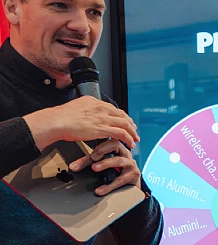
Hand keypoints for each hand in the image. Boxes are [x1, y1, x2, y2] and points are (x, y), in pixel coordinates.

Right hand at [23, 96, 138, 150]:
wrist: (55, 121)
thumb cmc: (59, 118)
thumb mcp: (74, 108)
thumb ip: (84, 111)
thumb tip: (85, 117)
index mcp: (93, 101)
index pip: (112, 108)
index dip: (121, 116)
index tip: (124, 121)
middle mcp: (100, 108)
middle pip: (122, 115)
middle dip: (130, 123)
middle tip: (133, 130)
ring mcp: (102, 118)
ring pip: (125, 124)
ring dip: (132, 132)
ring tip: (135, 138)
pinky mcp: (103, 128)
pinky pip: (121, 133)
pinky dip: (128, 138)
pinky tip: (129, 143)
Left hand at [69, 139, 141, 195]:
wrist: (130, 187)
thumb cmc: (116, 173)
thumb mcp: (102, 164)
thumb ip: (89, 162)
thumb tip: (73, 166)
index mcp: (117, 148)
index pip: (107, 141)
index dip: (99, 147)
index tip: (91, 155)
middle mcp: (125, 153)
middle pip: (116, 144)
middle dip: (103, 150)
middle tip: (93, 158)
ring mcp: (131, 163)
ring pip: (119, 160)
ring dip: (105, 164)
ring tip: (95, 168)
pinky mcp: (134, 175)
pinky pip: (120, 179)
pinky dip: (109, 185)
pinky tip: (100, 189)